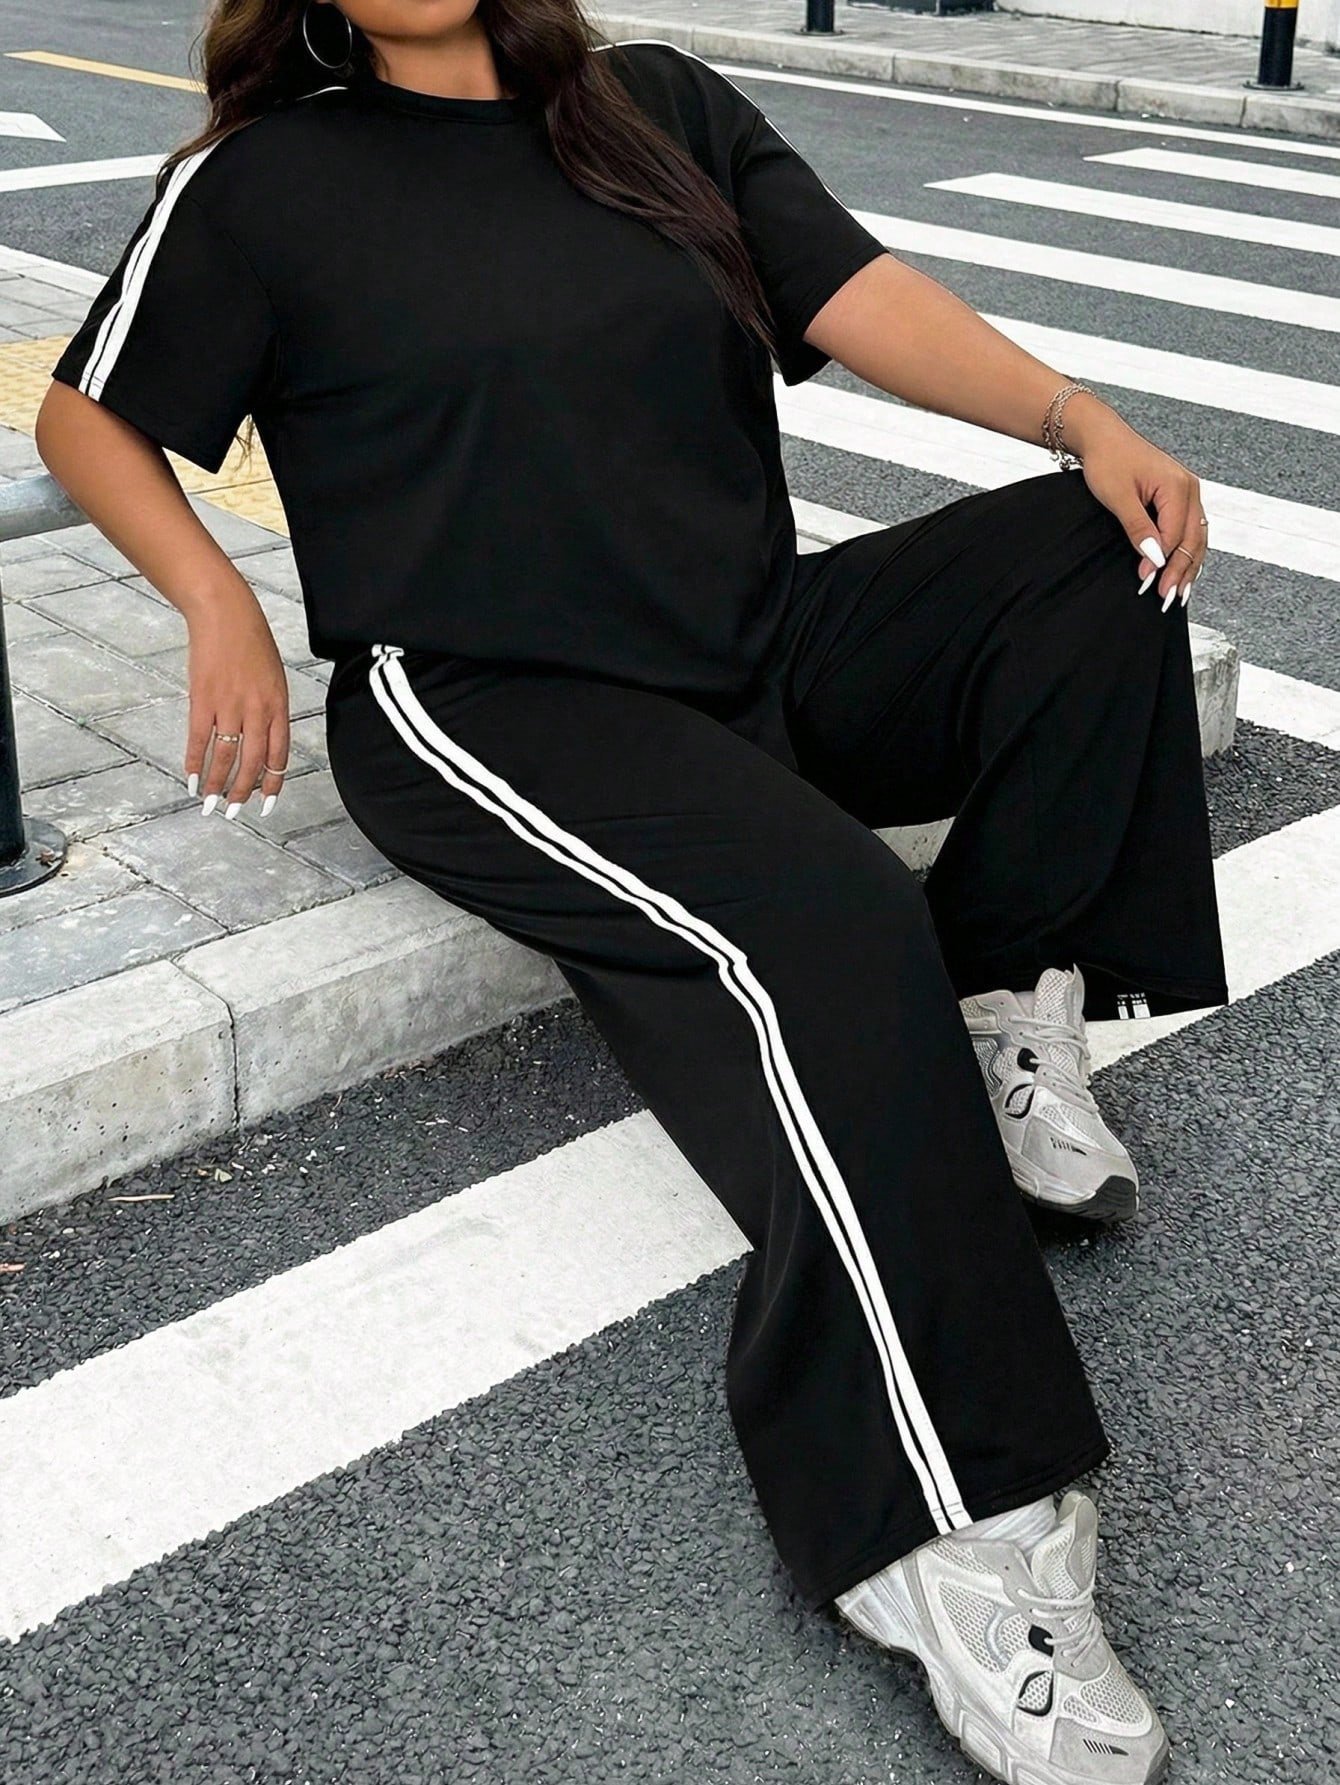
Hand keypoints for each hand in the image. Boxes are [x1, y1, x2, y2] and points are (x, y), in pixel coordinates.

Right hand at [184, 583, 290, 818]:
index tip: (266, 804)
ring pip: (225, 755)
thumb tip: (261, 740)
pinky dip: (194, 761)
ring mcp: (229, 705)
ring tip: (210, 802)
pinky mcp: (203, 699)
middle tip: (234, 812)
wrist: (225, 613)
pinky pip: (199, 739)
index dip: (272, 783)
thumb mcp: (274, 677)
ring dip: (217, 783)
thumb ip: (270, 709)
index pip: (279, 755)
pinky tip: (191, 778)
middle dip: (243, 792)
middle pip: (252, 761)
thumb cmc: (252, 642)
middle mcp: (257, 709)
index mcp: (279, 705)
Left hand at [1064, 396, 1207, 610]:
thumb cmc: (1107, 461)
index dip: (1162, 563)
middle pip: (1193, 540)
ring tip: (1179, 593)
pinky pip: (1190, 529)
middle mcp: (1190, 489)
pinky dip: (1186, 551)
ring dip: (1188, 566)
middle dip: (1181, 571)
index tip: (1145, 584)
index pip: (1175, 536)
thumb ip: (1138, 528)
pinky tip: (1181, 570)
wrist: (1103, 436)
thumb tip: (1155, 558)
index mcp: (1178, 487)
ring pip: (1196, 537)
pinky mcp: (1180, 496)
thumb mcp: (1118, 497)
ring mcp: (1188, 492)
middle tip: (1168, 600)